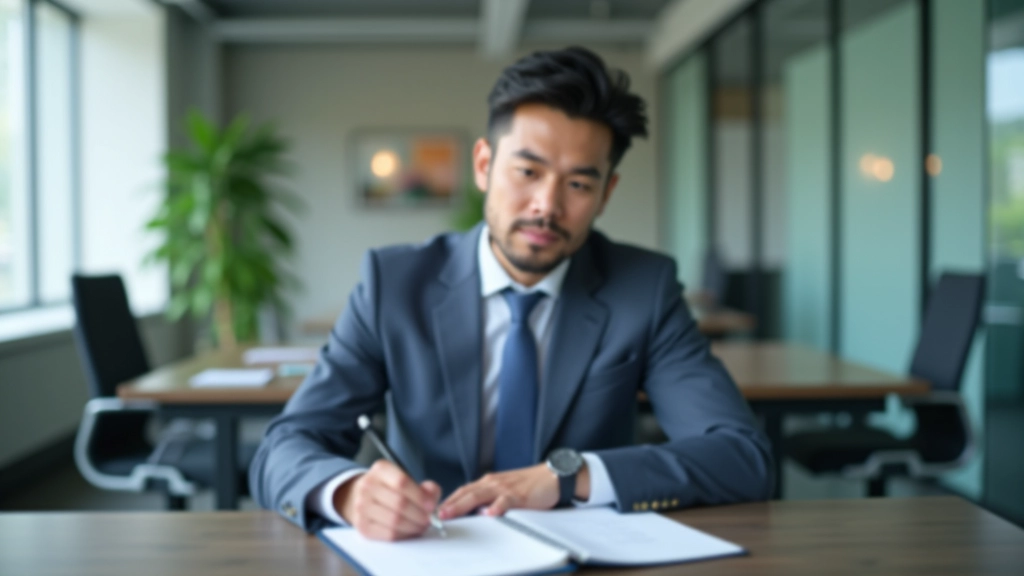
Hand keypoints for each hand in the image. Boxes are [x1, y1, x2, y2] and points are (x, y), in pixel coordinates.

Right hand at [334, 460, 441, 540]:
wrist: (360, 497)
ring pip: (395, 521)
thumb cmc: (389, 489)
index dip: (420, 496)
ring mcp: (361, 506)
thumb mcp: (405, 479)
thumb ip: (425, 487)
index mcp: (381, 469)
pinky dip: (404, 535)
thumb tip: (432, 497)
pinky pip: (388, 534)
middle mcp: (367, 486)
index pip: (402, 482)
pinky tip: (409, 531)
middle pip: (400, 503)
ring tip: (421, 525)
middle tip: (429, 519)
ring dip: (414, 526)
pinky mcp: (362, 525)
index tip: (432, 505)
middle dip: (420, 514)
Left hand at [438, 462, 587, 518]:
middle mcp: (493, 483)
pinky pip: (506, 501)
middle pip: (466, 493)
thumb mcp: (503, 490)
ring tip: (450, 514)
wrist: (551, 476)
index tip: (433, 512)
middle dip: (449, 504)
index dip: (448, 501)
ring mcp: (505, 488)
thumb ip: (488, 499)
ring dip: (463, 505)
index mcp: (488, 483)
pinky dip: (497, 507)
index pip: (463, 492)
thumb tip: (472, 513)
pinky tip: (490, 514)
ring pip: (479, 495)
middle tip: (434, 515)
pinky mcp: (519, 494)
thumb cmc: (527, 485)